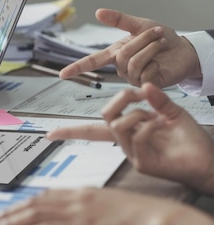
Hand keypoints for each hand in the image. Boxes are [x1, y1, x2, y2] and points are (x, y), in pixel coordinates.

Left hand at [0, 188, 213, 224]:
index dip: (22, 205)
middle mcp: (78, 200)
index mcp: (82, 193)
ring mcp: (83, 212)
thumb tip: (61, 212)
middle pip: (37, 205)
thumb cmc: (134, 214)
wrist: (160, 216)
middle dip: (12, 213)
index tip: (6, 211)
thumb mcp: (102, 205)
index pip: (44, 197)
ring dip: (18, 220)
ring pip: (41, 214)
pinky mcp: (89, 221)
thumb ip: (81, 208)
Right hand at [48, 83, 213, 192]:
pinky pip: (136, 137)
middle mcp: (127, 143)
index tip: (51, 132)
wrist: (208, 160)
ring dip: (135, 114)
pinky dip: (147, 126)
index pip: (93, 130)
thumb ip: (157, 99)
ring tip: (153, 115)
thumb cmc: (192, 140)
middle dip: (117, 101)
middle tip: (135, 94)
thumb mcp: (174, 111)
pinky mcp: (142, 163)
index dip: (71, 131)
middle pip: (104, 120)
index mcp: (129, 131)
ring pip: (117, 127)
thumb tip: (142, 86)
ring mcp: (133, 153)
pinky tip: (159, 127)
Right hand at [60, 9, 199, 87]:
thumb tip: (98, 12)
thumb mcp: (140, 25)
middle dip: (141, 41)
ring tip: (160, 44)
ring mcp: (134, 78)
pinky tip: (162, 63)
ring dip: (150, 49)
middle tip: (156, 34)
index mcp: (116, 53)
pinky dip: (156, 62)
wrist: (184, 50)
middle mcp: (122, 67)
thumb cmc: (163, 39)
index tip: (62, 74)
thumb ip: (119, 20)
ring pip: (133, 63)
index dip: (77, 68)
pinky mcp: (147, 85)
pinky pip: (145, 73)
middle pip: (122, 56)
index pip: (92, 61)